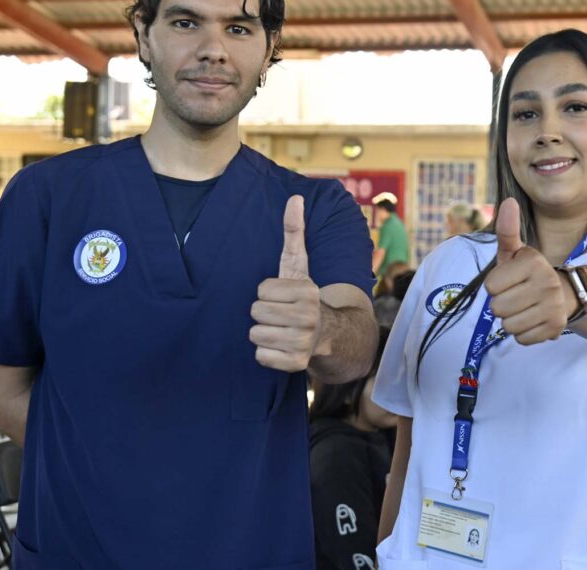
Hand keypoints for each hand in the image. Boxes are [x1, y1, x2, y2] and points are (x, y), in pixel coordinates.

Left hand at [251, 196, 322, 371]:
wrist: (331, 336)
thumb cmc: (304, 297)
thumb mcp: (299, 266)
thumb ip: (294, 232)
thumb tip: (294, 197)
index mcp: (307, 291)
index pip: (261, 291)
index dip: (267, 294)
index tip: (283, 297)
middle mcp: (308, 316)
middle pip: (256, 312)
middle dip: (264, 314)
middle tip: (281, 315)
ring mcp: (303, 341)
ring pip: (255, 335)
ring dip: (264, 334)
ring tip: (282, 330)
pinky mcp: (295, 363)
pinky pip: (261, 356)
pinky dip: (267, 354)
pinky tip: (282, 347)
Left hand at [483, 198, 574, 345]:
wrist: (563, 294)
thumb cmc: (528, 273)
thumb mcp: (515, 252)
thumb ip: (507, 230)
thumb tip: (508, 201)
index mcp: (533, 262)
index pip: (490, 287)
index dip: (495, 285)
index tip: (509, 280)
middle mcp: (547, 283)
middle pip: (497, 308)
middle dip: (501, 304)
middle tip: (516, 296)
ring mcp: (553, 307)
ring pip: (507, 326)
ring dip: (511, 320)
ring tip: (524, 308)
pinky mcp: (556, 328)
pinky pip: (521, 339)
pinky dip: (523, 333)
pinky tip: (533, 319)